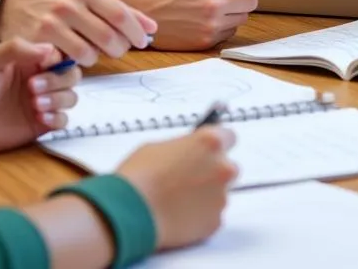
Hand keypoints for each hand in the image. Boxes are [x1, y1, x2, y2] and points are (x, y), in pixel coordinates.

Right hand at [0, 0, 157, 66]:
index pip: (120, 13)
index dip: (137, 29)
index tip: (146, 38)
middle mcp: (70, 4)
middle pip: (108, 37)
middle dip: (122, 47)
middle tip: (123, 49)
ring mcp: (53, 24)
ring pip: (89, 53)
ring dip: (100, 57)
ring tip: (100, 52)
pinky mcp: (39, 41)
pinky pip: (67, 60)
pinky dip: (78, 62)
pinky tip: (79, 56)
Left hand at [0, 38, 79, 155]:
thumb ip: (15, 49)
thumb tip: (48, 48)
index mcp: (29, 61)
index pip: (59, 55)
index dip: (56, 61)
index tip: (41, 68)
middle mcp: (39, 79)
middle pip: (70, 75)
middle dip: (57, 81)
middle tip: (32, 89)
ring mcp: (41, 102)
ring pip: (70, 96)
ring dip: (59, 99)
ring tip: (35, 105)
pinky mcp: (39, 124)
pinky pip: (63, 120)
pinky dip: (58, 118)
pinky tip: (41, 118)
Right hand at [118, 127, 237, 250]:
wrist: (128, 212)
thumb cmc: (139, 177)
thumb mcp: (159, 146)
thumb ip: (184, 147)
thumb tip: (188, 151)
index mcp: (210, 142)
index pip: (229, 136)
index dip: (217, 144)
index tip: (210, 150)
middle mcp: (222, 167)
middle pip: (227, 167)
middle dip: (212, 172)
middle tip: (190, 178)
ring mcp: (220, 196)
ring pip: (219, 193)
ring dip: (205, 195)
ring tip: (178, 200)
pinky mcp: (214, 222)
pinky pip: (212, 215)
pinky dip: (200, 215)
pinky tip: (179, 214)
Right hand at [119, 0, 262, 50]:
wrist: (137, 8)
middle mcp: (216, 3)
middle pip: (252, 2)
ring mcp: (211, 24)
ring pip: (241, 18)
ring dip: (233, 12)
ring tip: (212, 6)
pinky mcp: (204, 41)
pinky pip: (228, 33)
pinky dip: (222, 26)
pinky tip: (204, 19)